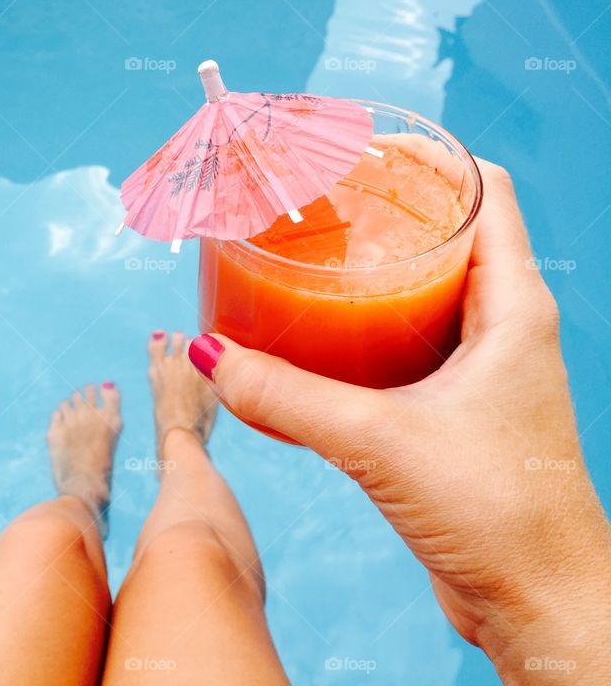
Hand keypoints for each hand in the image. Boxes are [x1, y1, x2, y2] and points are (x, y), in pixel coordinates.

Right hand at [189, 159, 610, 683]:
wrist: (538, 602)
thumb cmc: (499, 514)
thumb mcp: (379, 440)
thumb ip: (288, 398)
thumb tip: (211, 356)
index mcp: (513, 308)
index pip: (485, 191)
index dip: (428, 156)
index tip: (359, 148)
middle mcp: (502, 328)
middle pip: (445, 235)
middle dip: (383, 213)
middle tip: (315, 205)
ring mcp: (479, 372)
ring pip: (421, 295)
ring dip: (368, 276)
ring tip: (304, 262)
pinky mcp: (454, 413)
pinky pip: (403, 351)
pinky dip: (361, 336)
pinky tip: (312, 344)